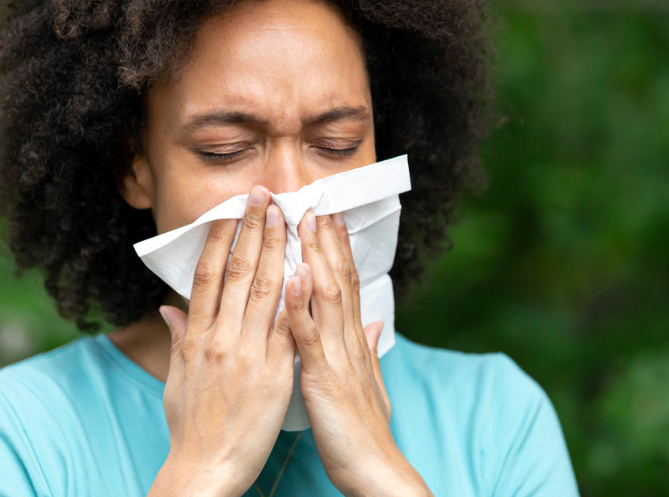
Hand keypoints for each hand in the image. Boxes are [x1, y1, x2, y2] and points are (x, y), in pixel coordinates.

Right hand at [149, 186, 296, 496]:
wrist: (204, 470)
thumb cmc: (190, 428)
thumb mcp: (175, 380)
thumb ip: (178, 339)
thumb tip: (169, 308)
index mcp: (196, 337)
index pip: (207, 275)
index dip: (220, 238)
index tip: (231, 209)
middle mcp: (219, 338)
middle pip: (236, 272)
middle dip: (253, 229)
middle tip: (265, 194)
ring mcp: (246, 354)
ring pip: (263, 290)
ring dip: (276, 248)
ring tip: (287, 215)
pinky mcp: (272, 373)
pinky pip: (286, 328)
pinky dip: (296, 297)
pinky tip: (306, 268)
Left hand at [284, 210, 432, 496]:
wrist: (375, 471)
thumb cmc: (364, 433)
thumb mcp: (368, 384)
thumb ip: (368, 349)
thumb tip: (374, 323)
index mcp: (352, 342)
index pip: (344, 285)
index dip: (336, 249)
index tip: (327, 215)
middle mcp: (348, 341)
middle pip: (338, 280)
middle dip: (327, 239)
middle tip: (316, 199)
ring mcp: (338, 356)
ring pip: (327, 296)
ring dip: (316, 256)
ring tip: (305, 221)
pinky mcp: (324, 377)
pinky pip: (310, 336)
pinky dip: (301, 306)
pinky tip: (293, 277)